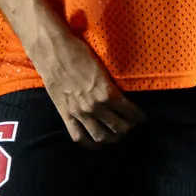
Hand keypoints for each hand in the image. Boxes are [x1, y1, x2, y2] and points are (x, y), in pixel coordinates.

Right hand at [30, 27, 140, 144]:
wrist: (52, 52)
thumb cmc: (79, 54)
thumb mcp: (103, 69)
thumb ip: (112, 86)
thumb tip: (122, 97)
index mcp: (108, 92)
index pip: (131, 112)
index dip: (140, 117)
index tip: (143, 118)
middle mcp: (95, 106)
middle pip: (119, 128)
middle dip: (129, 128)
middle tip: (131, 125)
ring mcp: (79, 112)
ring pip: (101, 136)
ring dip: (112, 138)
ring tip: (116, 134)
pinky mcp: (65, 114)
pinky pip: (78, 137)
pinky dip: (90, 143)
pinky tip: (97, 142)